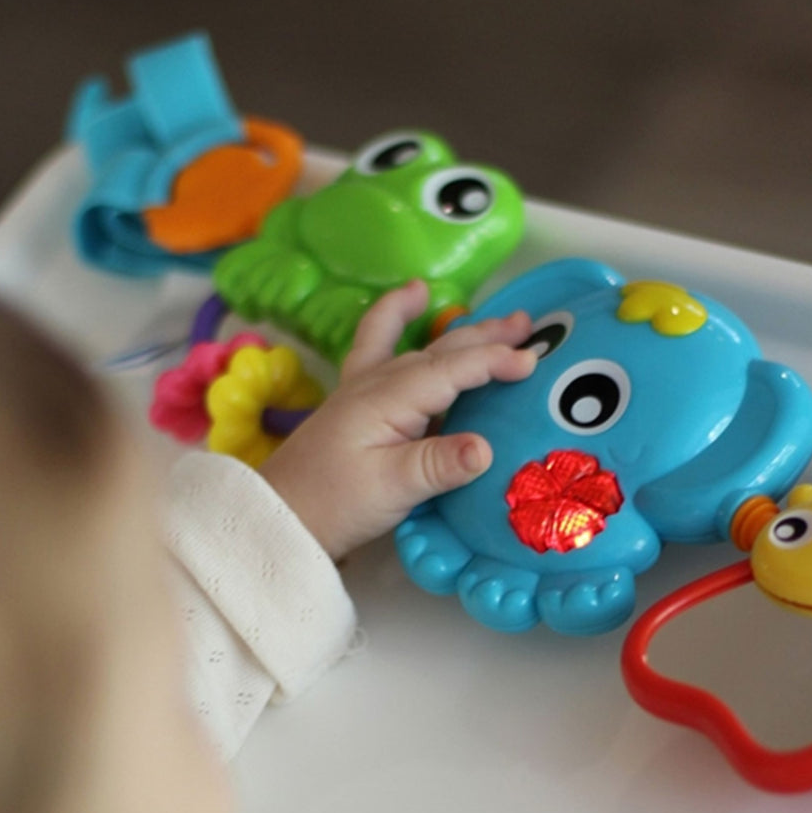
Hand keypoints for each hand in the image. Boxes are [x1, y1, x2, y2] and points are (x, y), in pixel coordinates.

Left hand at [260, 280, 535, 559]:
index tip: (532, 362)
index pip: (451, 369)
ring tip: (494, 318)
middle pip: (440, 351)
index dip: (493, 361)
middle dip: (486, 337)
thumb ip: (438, 465)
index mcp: (389, 398)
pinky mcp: (358, 399)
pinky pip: (381, 343)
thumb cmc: (334, 503)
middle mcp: (378, 382)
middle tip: (529, 326)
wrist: (279, 514)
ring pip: (421, 348)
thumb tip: (486, 448)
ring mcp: (365, 386)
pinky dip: (397, 316)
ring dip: (459, 331)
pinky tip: (410, 297)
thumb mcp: (391, 489)